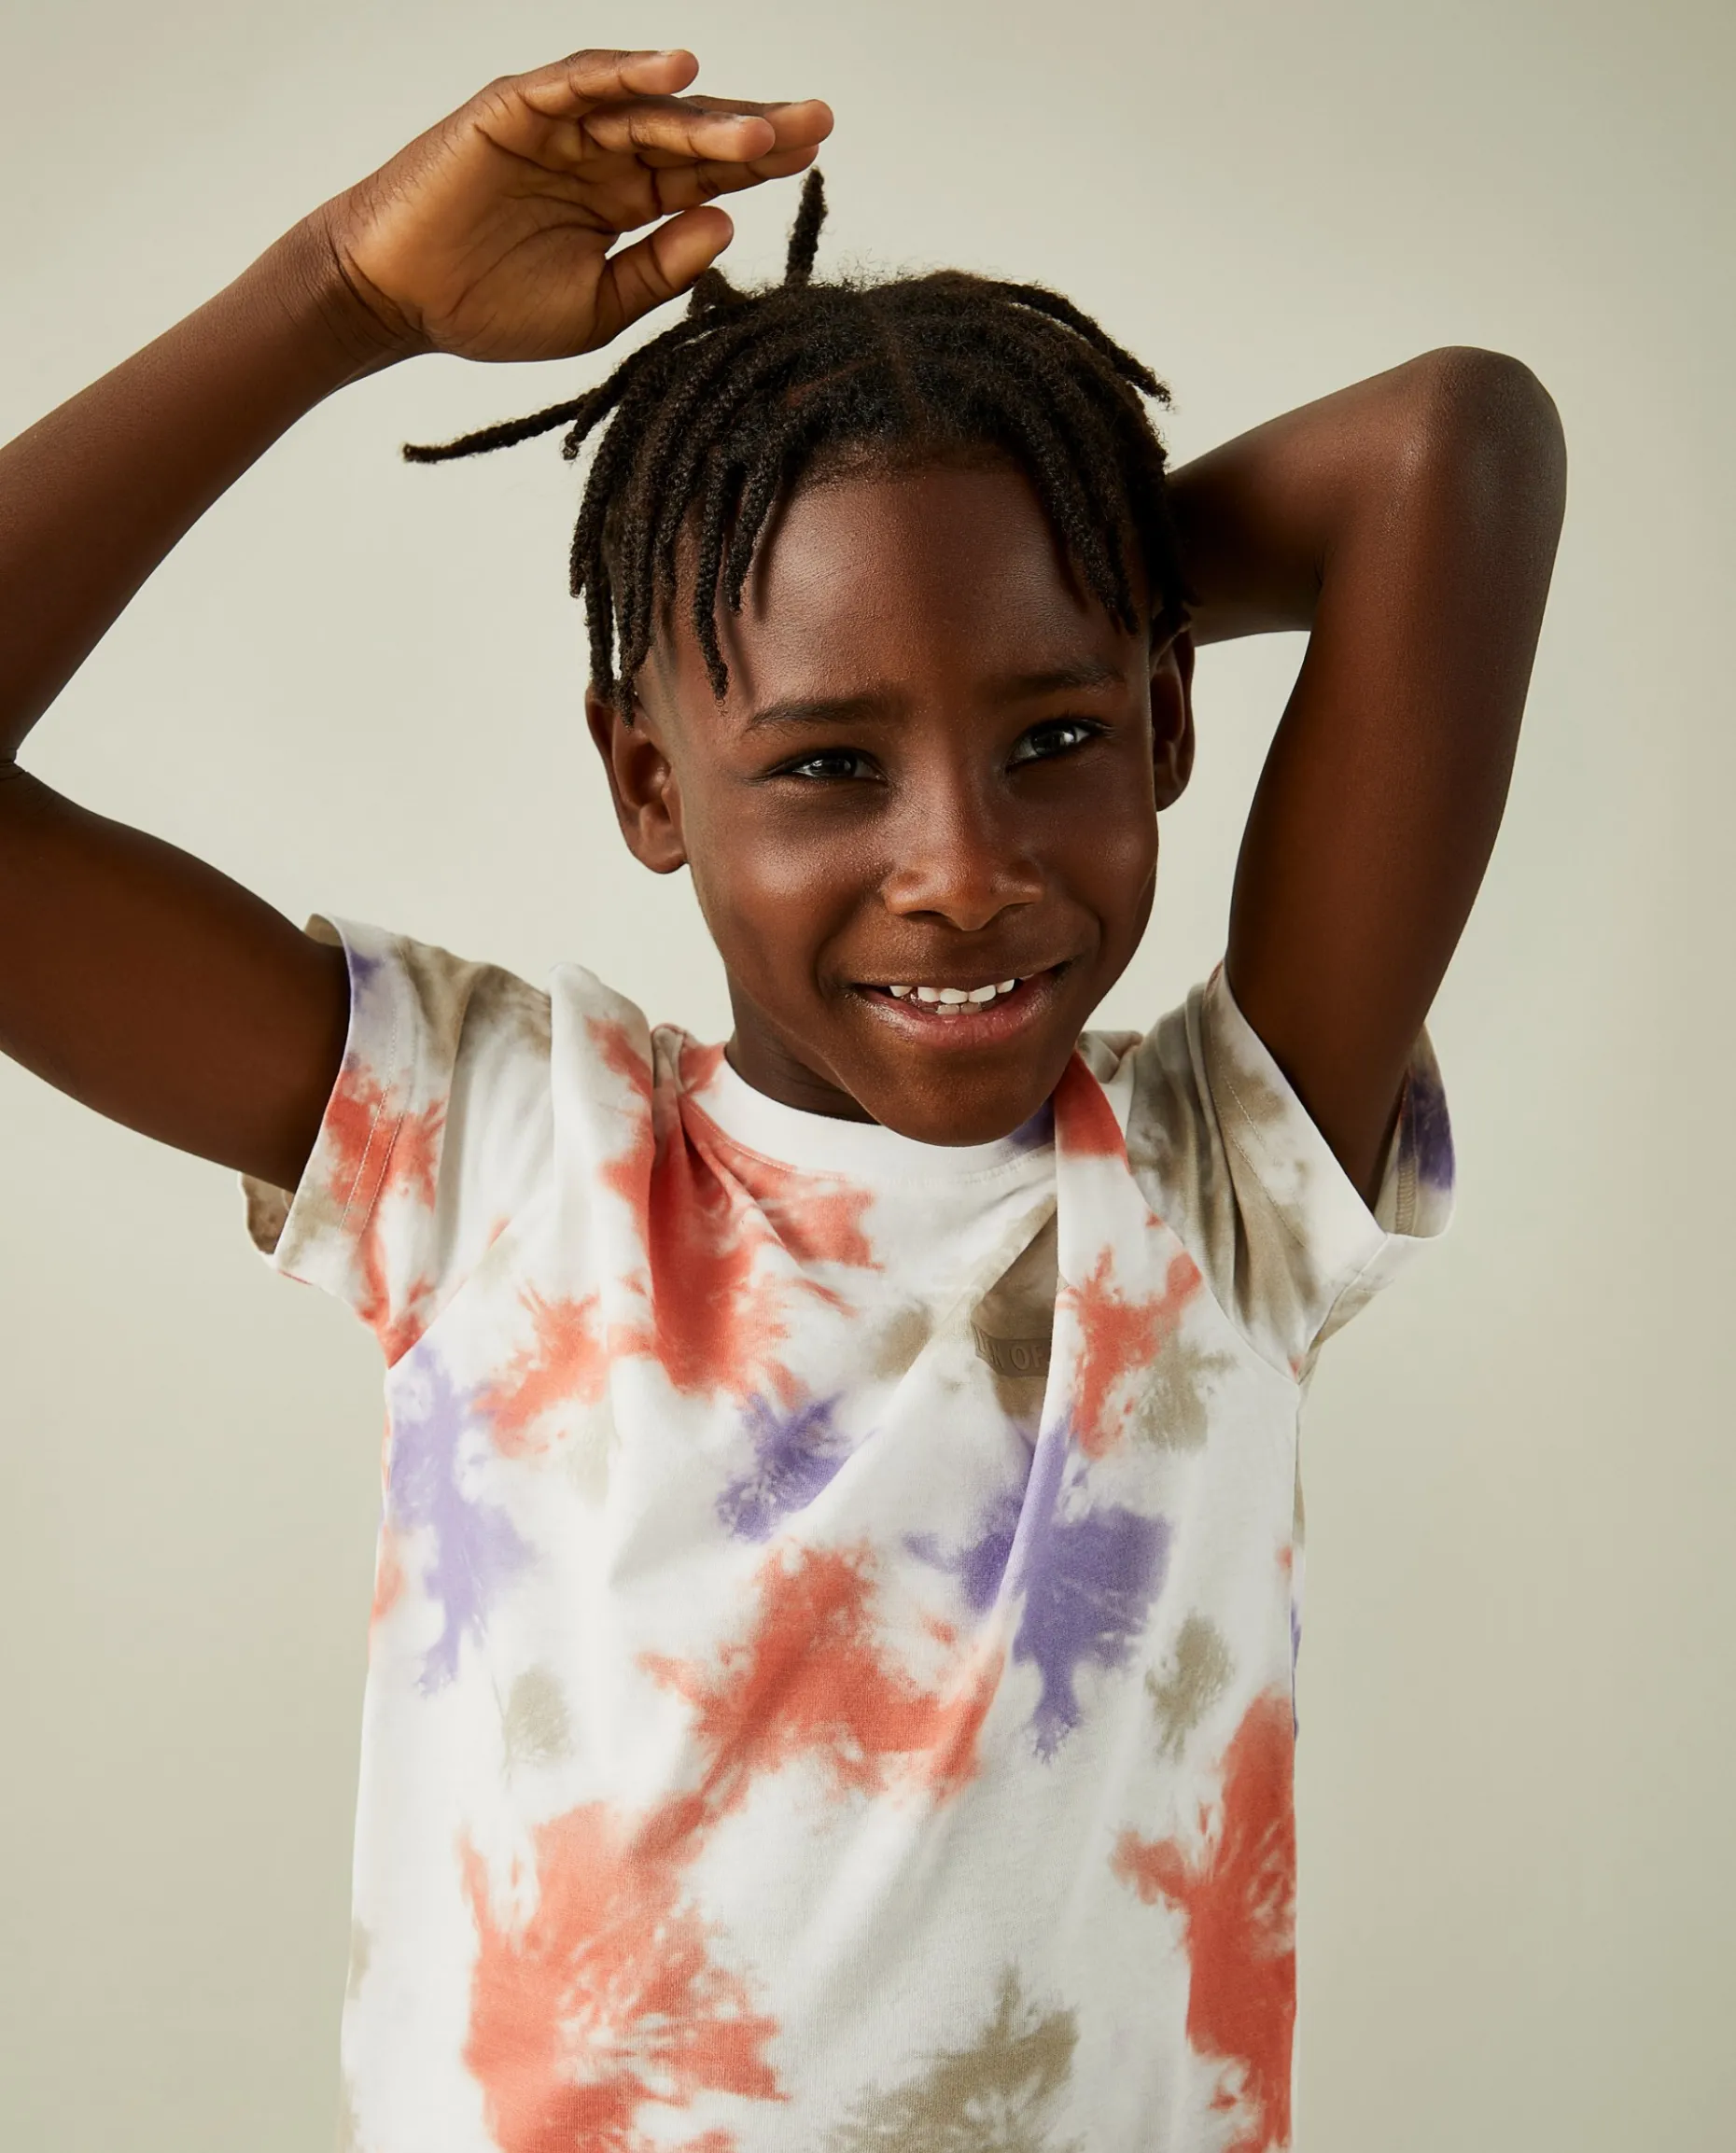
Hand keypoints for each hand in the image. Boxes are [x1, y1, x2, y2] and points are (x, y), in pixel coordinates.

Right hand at [312, 48, 830, 363]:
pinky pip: (576, 80)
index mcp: (625, 200)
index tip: (815, 156)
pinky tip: (676, 70)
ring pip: (646, 109)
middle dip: (755, 127)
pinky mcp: (515, 109)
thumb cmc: (490, 306)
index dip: (759, 163)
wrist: (400, 299)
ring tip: (763, 127)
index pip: (705, 173)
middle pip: (691, 131)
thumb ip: (661, 270)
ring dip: (705, 113)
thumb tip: (727, 223)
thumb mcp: (597, 308)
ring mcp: (561, 126)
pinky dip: (624, 70)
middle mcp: (602, 153)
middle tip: (818, 122)